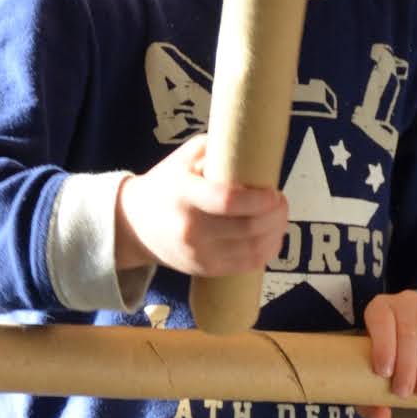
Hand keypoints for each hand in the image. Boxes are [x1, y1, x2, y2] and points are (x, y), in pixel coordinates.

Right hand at [115, 134, 289, 276]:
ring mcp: (199, 253)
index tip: (274, 192)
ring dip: (275, 233)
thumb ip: (218, 150)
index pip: (228, 202)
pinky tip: (271, 237)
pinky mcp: (205, 269)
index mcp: (186, 194)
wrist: (135, 225)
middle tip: (281, 201)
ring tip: (279, 217)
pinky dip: (266, 252)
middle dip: (275, 215)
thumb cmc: (167, 184)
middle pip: (247, 228)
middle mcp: (191, 228)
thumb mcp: (185, 157)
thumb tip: (254, 148)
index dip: (259, 200)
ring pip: (252, 250)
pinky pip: (246, 265)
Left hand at [360, 290, 416, 417]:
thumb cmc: (393, 356)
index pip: (380, 319)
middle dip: (407, 366)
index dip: (382, 344)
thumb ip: (370, 396)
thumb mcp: (376, 372)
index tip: (384, 372)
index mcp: (380, 308)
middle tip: (406, 393)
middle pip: (408, 332)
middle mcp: (406, 301)